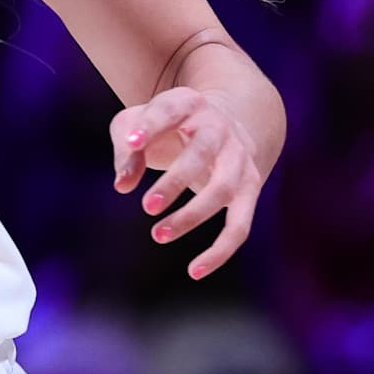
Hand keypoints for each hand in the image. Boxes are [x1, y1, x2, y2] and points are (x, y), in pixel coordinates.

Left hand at [110, 87, 261, 279]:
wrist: (220, 121)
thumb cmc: (164, 123)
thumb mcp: (137, 124)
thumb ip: (125, 149)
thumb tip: (123, 185)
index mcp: (188, 103)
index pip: (168, 110)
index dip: (151, 125)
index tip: (131, 142)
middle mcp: (220, 129)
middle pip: (202, 153)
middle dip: (176, 180)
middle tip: (147, 206)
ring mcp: (240, 159)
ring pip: (223, 190)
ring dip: (193, 215)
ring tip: (157, 234)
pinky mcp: (250, 188)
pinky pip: (240, 225)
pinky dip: (221, 250)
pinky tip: (194, 271)